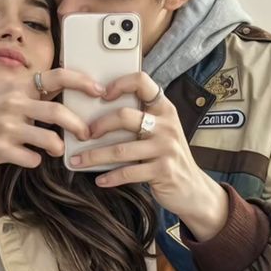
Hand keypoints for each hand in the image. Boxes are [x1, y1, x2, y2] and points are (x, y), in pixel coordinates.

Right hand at [0, 69, 103, 176]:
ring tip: (57, 149)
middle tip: (86, 134)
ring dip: (59, 147)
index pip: (56, 76)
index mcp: (17, 86)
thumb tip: (66, 91)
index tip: (99, 91)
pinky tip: (29, 157)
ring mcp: (6, 127)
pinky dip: (35, 160)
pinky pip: (32, 159)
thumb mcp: (4, 93)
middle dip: (79, 126)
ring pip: (50, 140)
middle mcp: (12, 103)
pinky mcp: (0, 150)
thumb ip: (31, 92)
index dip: (82, 82)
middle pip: (58, 112)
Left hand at [69, 72, 229, 240]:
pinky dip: (111, 177)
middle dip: (99, 126)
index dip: (119, 84)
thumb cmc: (167, 156)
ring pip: (121, 149)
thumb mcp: (160, 131)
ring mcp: (166, 148)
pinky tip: (100, 180)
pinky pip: (129, 172)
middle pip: (125, 116)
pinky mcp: (163, 170)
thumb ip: (141, 119)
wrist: (193, 188)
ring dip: (94, 156)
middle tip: (85, 134)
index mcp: (164, 109)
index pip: (142, 82)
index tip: (102, 95)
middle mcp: (166, 125)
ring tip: (77, 160)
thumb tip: (96, 113)